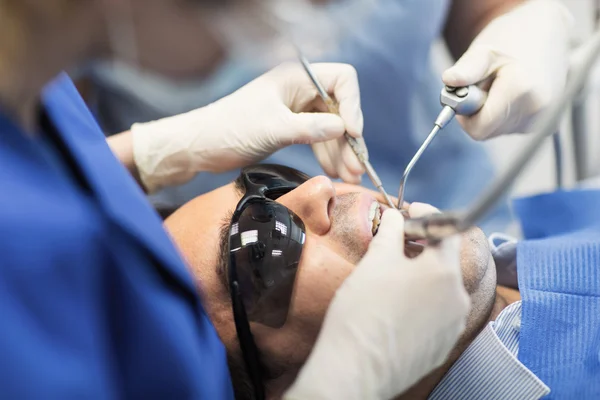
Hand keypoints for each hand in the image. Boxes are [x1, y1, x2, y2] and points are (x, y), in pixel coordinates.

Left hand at [131, 62, 363, 192]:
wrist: (201, 146)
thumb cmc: (230, 129)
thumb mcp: (274, 128)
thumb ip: (311, 128)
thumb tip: (344, 129)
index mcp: (297, 77)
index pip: (342, 80)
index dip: (353, 105)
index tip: (352, 133)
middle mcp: (300, 90)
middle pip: (340, 109)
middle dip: (350, 139)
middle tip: (358, 167)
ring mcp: (296, 109)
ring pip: (330, 128)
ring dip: (341, 152)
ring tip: (351, 177)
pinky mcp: (290, 127)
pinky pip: (317, 139)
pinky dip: (327, 155)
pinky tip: (335, 173)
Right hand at [285, 208, 469, 399]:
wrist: (356, 366)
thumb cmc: (363, 310)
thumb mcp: (376, 260)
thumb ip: (391, 232)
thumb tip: (395, 217)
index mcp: (444, 272)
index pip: (447, 230)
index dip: (427, 216)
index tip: (409, 212)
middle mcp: (457, 298)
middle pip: (444, 261)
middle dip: (421, 247)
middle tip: (395, 244)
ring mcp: (452, 325)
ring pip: (440, 288)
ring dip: (421, 276)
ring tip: (392, 278)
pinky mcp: (442, 346)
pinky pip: (436, 314)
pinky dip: (421, 302)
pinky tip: (396, 306)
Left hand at [442, 0, 572, 139]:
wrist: (548, 36)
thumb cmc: (512, 41)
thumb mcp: (484, 51)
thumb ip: (466, 68)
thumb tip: (449, 80)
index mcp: (521, 90)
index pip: (480, 128)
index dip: (465, 117)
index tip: (464, 97)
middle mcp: (536, 109)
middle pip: (488, 131)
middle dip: (478, 112)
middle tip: (484, 86)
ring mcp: (543, 119)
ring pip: (498, 131)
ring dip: (491, 113)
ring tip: (501, 87)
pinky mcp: (545, 125)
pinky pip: (510, 129)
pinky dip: (504, 115)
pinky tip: (512, 95)